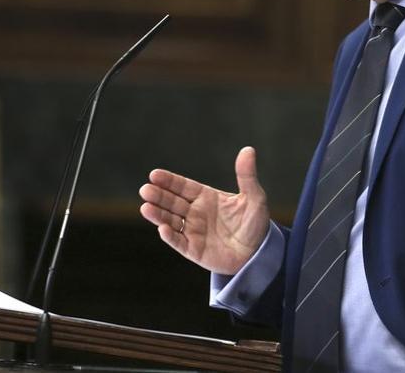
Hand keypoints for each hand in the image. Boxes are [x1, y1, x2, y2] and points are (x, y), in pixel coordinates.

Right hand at [139, 146, 269, 274]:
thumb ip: (247, 175)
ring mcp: (193, 231)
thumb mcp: (254, 198)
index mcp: (205, 197)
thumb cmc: (255, 223)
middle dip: (158, 196)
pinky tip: (162, 229)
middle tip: (146, 190)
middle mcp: (195, 213)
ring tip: (146, 208)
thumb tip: (248, 150)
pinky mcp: (194, 250)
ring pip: (170, 221)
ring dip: (158, 215)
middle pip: (172, 202)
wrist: (258, 253)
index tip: (154, 175)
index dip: (168, 181)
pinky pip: (179, 242)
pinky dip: (170, 236)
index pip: (182, 187)